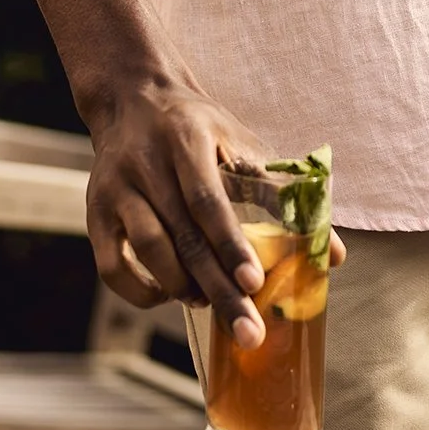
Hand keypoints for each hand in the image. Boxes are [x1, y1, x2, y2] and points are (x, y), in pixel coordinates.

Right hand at [85, 76, 275, 347]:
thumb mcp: (243, 145)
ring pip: (147, 249)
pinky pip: (111, 266)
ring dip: (182, 285)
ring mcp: (115, 187)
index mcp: (186, 138)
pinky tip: (168, 295)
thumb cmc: (200, 129)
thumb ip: (285, 197)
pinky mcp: (95, 212)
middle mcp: (145, 162)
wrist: (134, 98)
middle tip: (248, 331)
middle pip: (182, 235)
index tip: (255, 283)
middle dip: (218, 288)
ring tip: (210, 303)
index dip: (231, 244)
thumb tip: (333, 256)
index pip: (208, 199)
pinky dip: (140, 291)